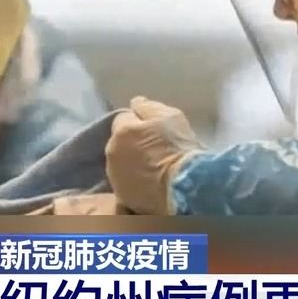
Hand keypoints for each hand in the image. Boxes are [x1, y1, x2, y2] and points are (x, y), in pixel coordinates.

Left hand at [105, 97, 200, 213]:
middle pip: (120, 141)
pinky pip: (126, 181)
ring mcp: (115, 176)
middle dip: (132, 142)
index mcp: (122, 131)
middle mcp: (112, 153)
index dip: (139, 121)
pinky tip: (151, 180)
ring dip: (132, 161)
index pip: (124, 118)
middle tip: (155, 147)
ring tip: (154, 166)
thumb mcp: (170, 116)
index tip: (154, 128)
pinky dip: (135, 179)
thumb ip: (148, 106)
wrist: (184, 186)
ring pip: (121, 163)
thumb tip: (136, 102)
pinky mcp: (122, 196)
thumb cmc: (179, 147)